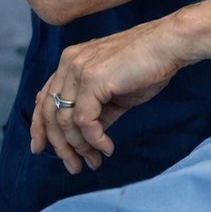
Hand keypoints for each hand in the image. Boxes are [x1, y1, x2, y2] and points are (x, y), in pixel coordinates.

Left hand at [30, 16, 186, 173]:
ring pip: (65, 121)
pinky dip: (94, 140)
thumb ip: (96, 108)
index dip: (40, 126)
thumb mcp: (115, 90)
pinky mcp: (92, 79)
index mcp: (72, 61)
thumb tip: (87, 136)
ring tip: (94, 161)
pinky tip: (107, 148)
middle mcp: (69, 63)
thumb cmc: (149, 65)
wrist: (170, 45)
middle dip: (60, 145)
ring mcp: (79, 69)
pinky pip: (84, 121)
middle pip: (50, 113)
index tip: (42, 149)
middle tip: (74, 166)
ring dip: (79, 147)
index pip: (45, 98)